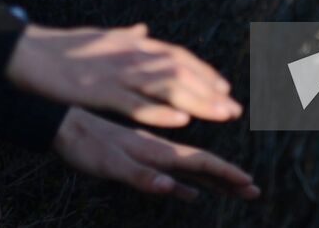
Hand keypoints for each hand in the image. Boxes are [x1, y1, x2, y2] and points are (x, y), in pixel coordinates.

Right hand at [5, 23, 241, 126]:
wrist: (29, 51)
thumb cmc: (63, 47)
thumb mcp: (101, 38)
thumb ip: (126, 37)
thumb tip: (143, 30)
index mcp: (132, 43)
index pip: (178, 56)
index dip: (203, 71)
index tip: (224, 87)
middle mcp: (132, 54)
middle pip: (180, 71)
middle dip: (210, 90)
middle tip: (235, 108)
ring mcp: (118, 72)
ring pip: (168, 86)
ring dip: (198, 100)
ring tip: (223, 115)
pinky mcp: (101, 90)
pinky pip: (137, 102)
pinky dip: (161, 110)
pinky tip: (182, 120)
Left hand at [52, 108, 259, 200]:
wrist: (63, 124)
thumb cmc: (84, 146)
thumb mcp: (110, 165)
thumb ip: (141, 177)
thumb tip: (174, 187)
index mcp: (157, 151)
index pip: (200, 162)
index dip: (225, 174)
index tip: (249, 184)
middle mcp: (158, 151)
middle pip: (201, 165)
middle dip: (229, 178)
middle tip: (254, 192)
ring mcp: (149, 155)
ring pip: (189, 168)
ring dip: (213, 181)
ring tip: (235, 191)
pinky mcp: (137, 160)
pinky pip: (170, 175)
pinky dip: (186, 185)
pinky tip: (191, 194)